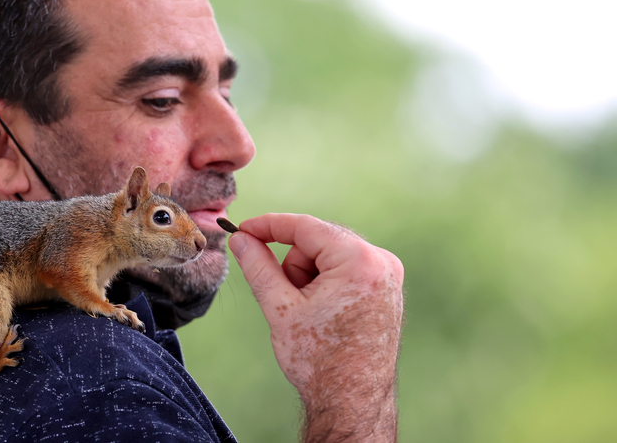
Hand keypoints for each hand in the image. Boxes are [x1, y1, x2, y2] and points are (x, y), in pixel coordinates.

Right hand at [227, 213, 403, 442]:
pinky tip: (321, 314)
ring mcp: (386, 276)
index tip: (243, 229)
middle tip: (285, 298)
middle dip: (292, 264)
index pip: (306, 227)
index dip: (269, 226)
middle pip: (318, 242)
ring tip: (307, 313)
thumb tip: (241, 240)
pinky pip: (344, 270)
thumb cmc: (320, 360)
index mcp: (360, 261)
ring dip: (307, 277)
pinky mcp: (385, 289)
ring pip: (328, 256)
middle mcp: (381, 263)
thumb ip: (258, 266)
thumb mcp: (280, 307)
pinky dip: (324, 284)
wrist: (352, 402)